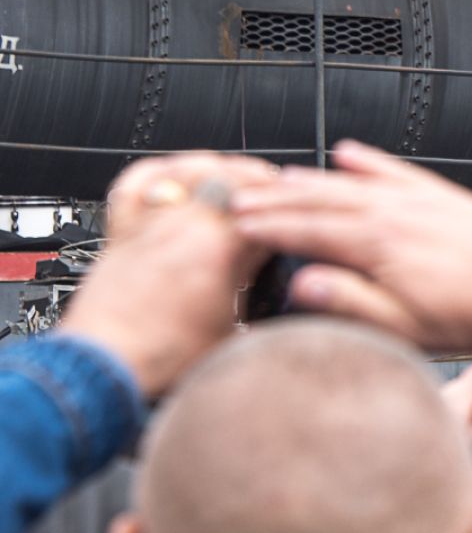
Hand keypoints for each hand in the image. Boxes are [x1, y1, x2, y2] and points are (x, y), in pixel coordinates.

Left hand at [61, 153, 279, 396]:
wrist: (106, 365)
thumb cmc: (161, 355)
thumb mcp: (235, 333)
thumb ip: (264, 305)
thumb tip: (290, 300)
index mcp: (218, 248)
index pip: (269, 208)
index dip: (293, 208)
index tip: (305, 214)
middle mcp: (183, 224)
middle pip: (234, 177)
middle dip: (265, 181)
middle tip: (282, 193)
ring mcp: (152, 222)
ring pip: (189, 169)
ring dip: (220, 167)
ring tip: (239, 176)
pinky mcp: (122, 231)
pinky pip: (136, 182)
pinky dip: (160, 171)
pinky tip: (176, 173)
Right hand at [231, 140, 471, 350]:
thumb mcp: (403, 326)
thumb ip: (350, 301)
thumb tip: (302, 282)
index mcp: (380, 245)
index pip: (309, 230)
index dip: (270, 227)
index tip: (239, 225)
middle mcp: (397, 214)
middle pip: (324, 200)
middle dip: (278, 199)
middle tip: (242, 197)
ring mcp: (421, 202)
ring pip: (355, 183)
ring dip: (314, 179)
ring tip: (281, 177)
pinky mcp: (444, 199)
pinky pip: (399, 171)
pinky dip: (372, 161)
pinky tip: (351, 154)